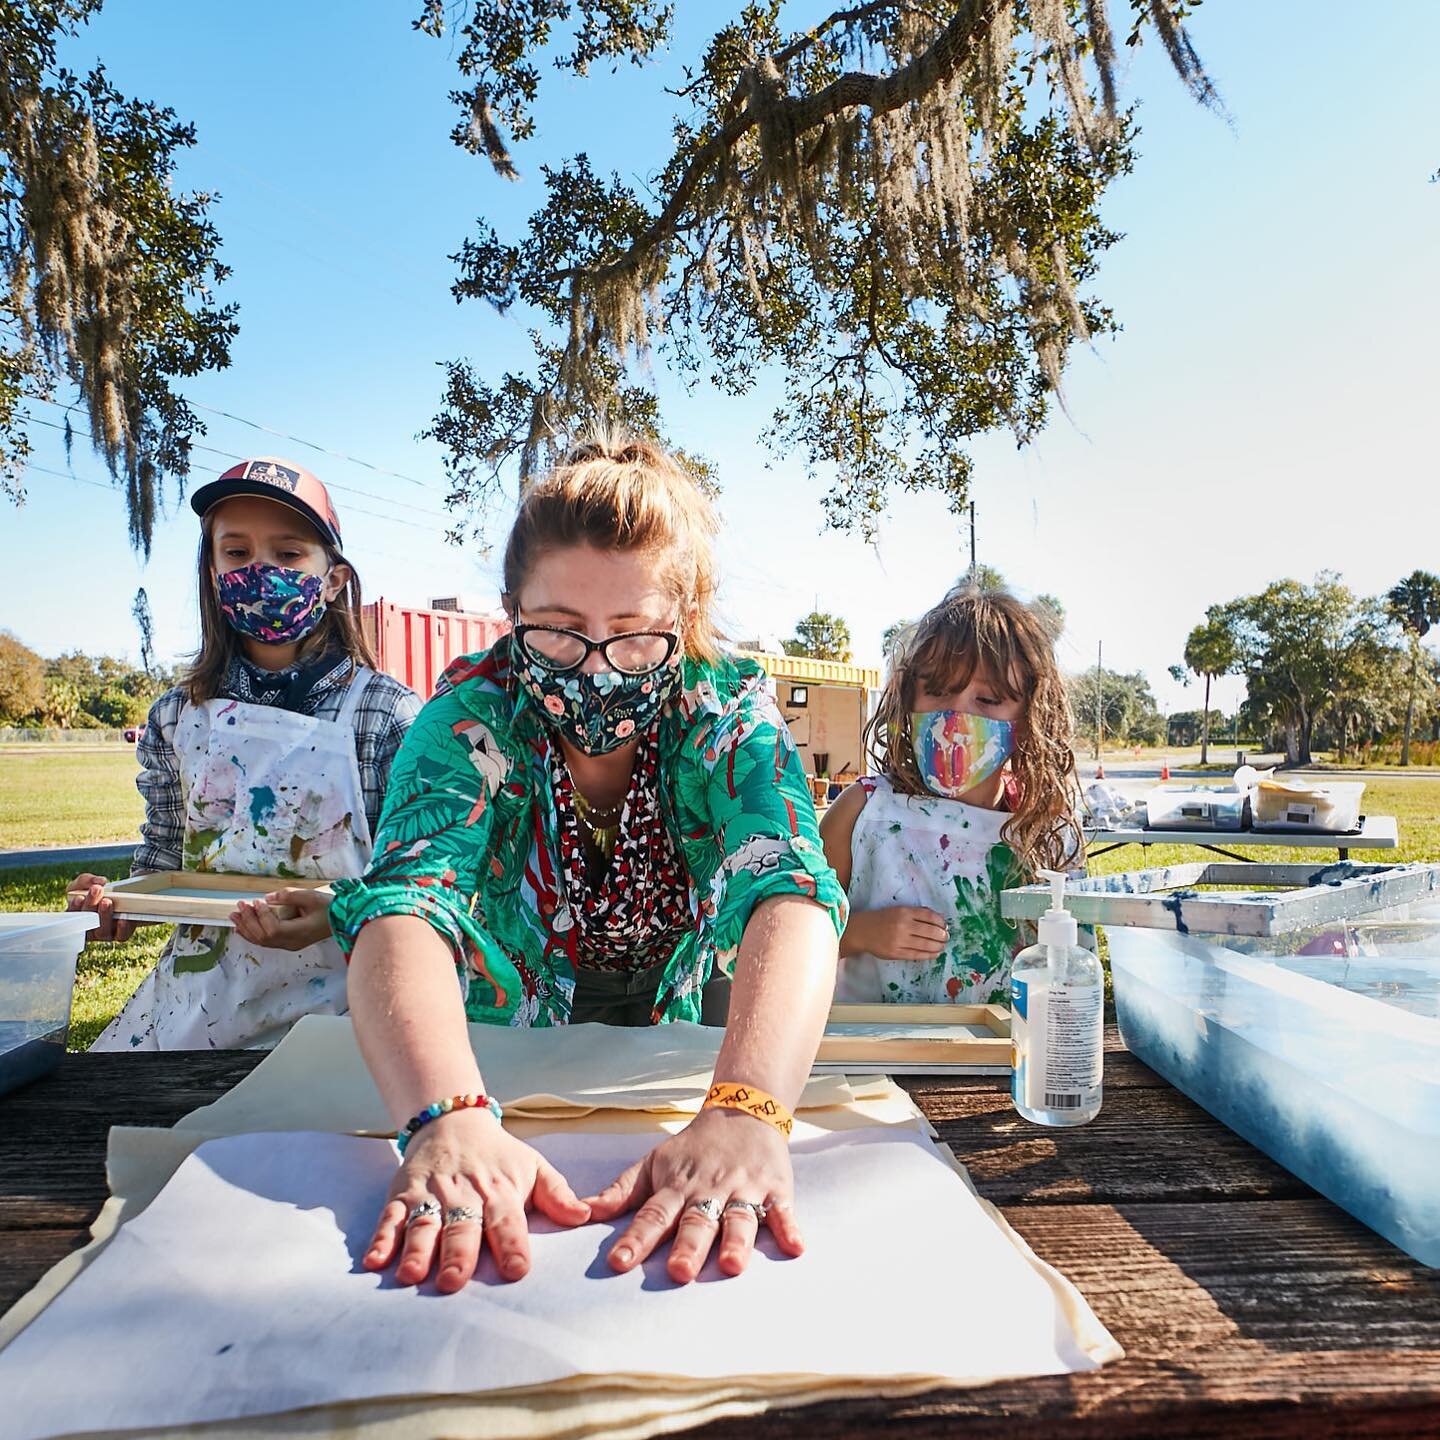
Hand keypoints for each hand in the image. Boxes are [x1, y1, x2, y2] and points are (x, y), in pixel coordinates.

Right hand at [64, 872, 135, 942]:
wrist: (120, 898)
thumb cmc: (96, 892)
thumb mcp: (86, 883)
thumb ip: (87, 880)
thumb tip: (100, 881)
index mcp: (76, 918)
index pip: (71, 915)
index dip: (75, 907)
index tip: (79, 897)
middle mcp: (88, 929)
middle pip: (87, 921)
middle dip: (91, 904)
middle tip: (96, 890)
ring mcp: (104, 934)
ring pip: (102, 930)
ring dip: (104, 915)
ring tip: (107, 901)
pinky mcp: (120, 935)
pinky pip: (120, 935)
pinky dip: (122, 928)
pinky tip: (123, 918)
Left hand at [231, 887, 333, 950]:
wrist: (342, 919)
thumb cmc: (330, 908)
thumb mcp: (311, 896)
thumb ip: (289, 896)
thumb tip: (268, 897)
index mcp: (299, 933)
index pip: (272, 929)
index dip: (261, 916)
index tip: (256, 901)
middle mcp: (291, 943)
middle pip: (263, 937)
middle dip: (248, 921)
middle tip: (239, 906)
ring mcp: (289, 945)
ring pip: (262, 941)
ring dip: (246, 928)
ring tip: (235, 916)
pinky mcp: (288, 943)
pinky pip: (266, 941)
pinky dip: (252, 934)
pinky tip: (242, 928)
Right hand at [365, 1107, 590, 1291]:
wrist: (453, 1121)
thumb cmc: (500, 1157)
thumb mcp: (534, 1167)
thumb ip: (558, 1194)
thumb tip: (584, 1217)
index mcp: (500, 1191)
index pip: (507, 1220)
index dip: (512, 1244)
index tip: (516, 1271)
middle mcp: (464, 1194)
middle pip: (461, 1226)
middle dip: (457, 1254)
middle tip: (453, 1282)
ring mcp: (430, 1195)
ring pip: (423, 1224)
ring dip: (416, 1249)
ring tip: (410, 1275)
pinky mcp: (402, 1195)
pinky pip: (389, 1217)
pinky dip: (381, 1238)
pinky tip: (374, 1260)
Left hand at [585, 1106, 802, 1284]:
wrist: (742, 1110)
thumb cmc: (692, 1148)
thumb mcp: (652, 1163)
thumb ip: (620, 1192)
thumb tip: (580, 1214)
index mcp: (676, 1186)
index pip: (653, 1214)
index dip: (635, 1238)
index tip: (618, 1262)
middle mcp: (709, 1189)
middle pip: (697, 1220)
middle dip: (688, 1246)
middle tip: (678, 1272)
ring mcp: (743, 1188)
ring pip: (739, 1217)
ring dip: (736, 1240)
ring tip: (732, 1266)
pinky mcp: (775, 1188)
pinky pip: (783, 1210)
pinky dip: (789, 1227)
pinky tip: (795, 1246)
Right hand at [848, 905, 947, 961]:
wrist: (861, 931)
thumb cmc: (882, 919)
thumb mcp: (898, 910)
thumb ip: (916, 913)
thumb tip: (938, 919)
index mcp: (904, 912)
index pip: (929, 916)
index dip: (940, 922)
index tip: (945, 925)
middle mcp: (902, 925)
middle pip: (930, 931)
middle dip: (942, 935)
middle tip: (946, 937)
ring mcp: (899, 941)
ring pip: (926, 944)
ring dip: (938, 946)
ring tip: (942, 946)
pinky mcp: (896, 953)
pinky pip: (917, 955)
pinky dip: (929, 955)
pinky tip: (935, 953)